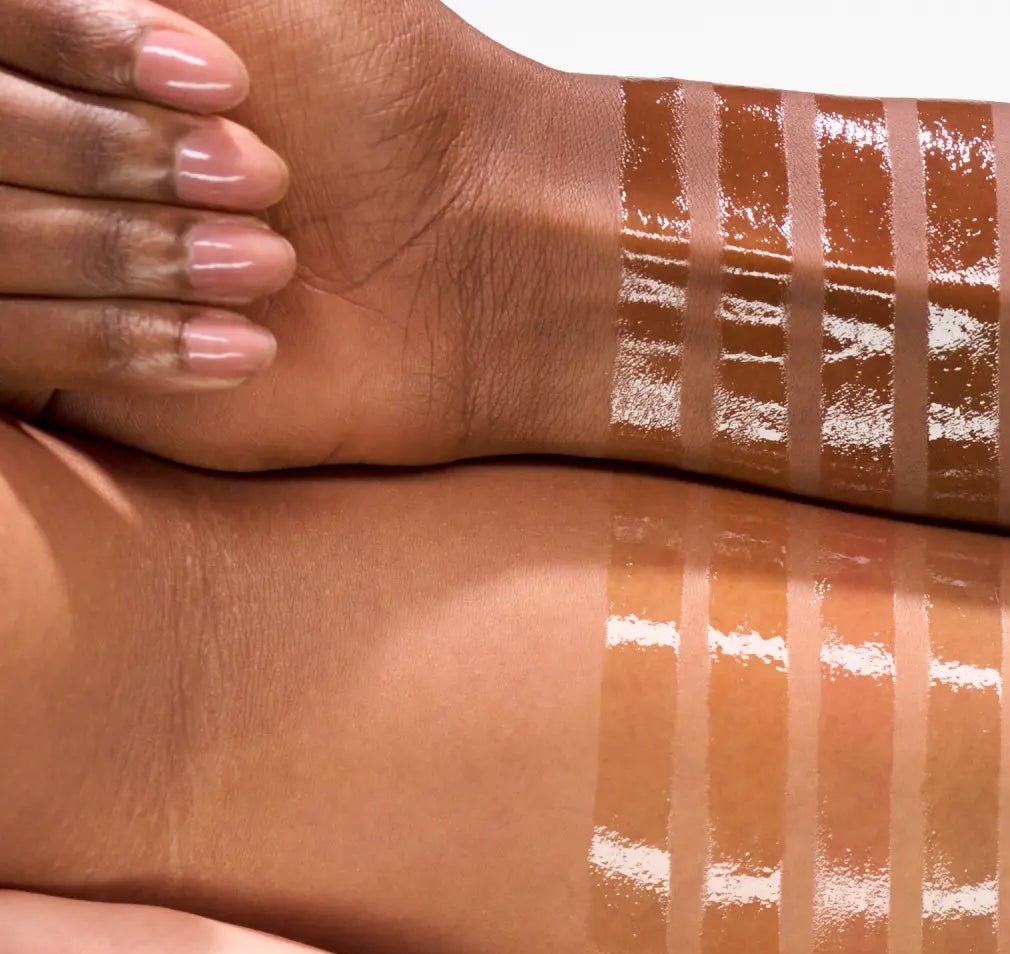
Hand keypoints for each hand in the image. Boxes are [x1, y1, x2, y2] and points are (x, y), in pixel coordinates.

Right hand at [1, 0, 597, 466]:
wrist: (469, 240)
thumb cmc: (373, 85)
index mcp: (40, 38)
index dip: (84, 47)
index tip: (224, 80)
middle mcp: (22, 134)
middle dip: (112, 154)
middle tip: (264, 179)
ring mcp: (27, 247)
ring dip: (138, 251)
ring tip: (274, 262)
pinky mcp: (58, 364)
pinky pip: (19, 348)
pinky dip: (127, 339)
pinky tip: (248, 345)